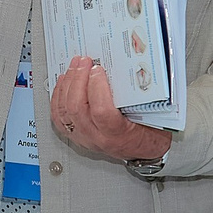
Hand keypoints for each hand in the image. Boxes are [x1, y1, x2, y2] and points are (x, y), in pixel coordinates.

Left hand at [47, 58, 174, 163]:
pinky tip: (63, 83)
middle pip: (77, 108)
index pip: (101, 112)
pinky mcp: (76, 135)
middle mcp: (97, 138)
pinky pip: (58, 117)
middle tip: (84, 62)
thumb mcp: (153, 116)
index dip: (96, 87)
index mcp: (118, 134)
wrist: (144, 150)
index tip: (98, 69)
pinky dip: (58, 96)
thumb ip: (143, 97)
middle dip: (78, 79)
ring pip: (64, 111)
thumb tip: (131, 70)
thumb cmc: (150, 134)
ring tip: (74, 67)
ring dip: (67, 84)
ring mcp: (83, 137)